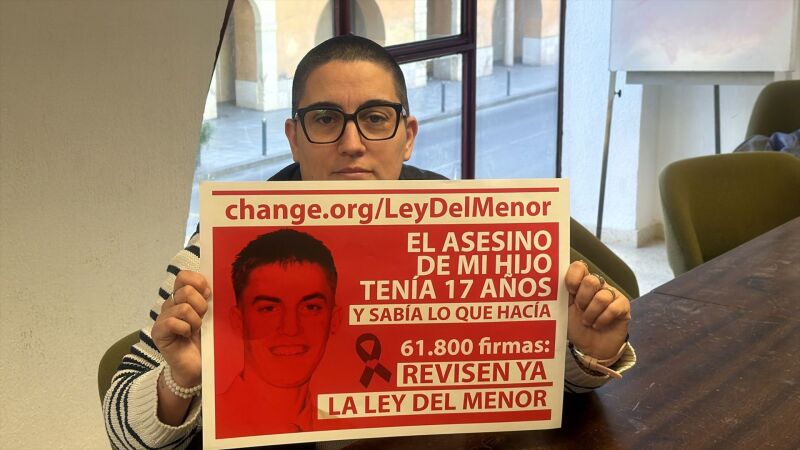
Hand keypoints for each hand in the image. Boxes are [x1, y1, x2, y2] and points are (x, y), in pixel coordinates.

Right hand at [152, 270, 209, 387]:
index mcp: (184, 297)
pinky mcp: (158, 332)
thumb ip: (210, 300)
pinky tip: (186, 337)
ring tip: (195, 330)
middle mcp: (171, 304)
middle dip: (201, 305)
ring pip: (183, 307)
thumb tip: (214, 285)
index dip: (198, 283)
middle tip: (203, 319)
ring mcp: (162, 317)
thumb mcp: (212, 316)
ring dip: (195, 321)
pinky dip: (185, 329)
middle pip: (185, 290)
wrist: (197, 367)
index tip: (208, 296)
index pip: (184, 276)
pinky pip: (173, 322)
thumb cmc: (206, 340)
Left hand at [565, 261, 630, 359]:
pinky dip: (602, 320)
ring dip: (591, 314)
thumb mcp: (562, 312)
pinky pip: (613, 308)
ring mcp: (611, 294)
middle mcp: (597, 285)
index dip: (573, 277)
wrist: (591, 348)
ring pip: (602, 297)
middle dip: (582, 299)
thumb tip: (549, 284)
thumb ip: (559, 296)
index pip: (579, 267)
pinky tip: (599, 325)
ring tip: (588, 322)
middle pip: (591, 280)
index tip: (570, 291)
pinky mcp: (623, 306)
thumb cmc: (575, 328)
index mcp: (580, 283)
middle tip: (580, 310)